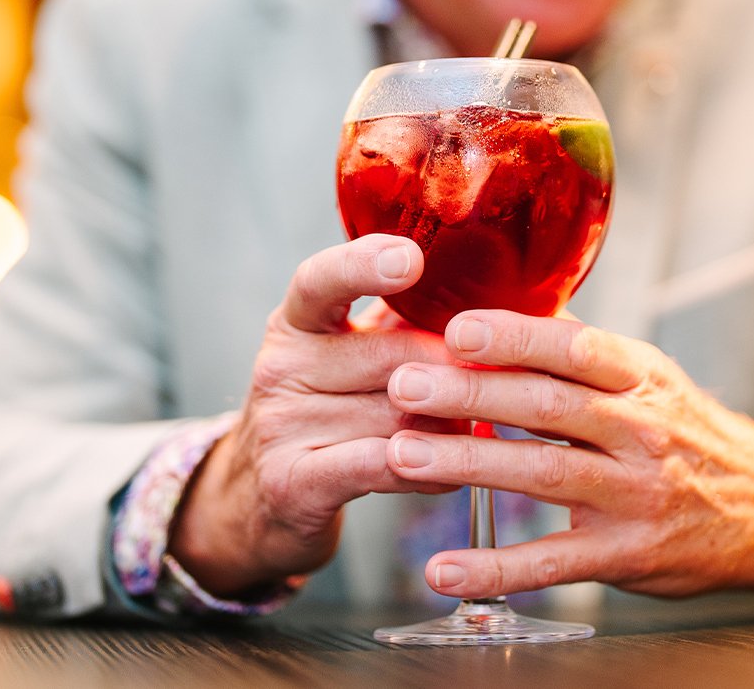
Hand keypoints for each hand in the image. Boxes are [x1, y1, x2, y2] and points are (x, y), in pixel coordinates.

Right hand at [168, 235, 461, 595]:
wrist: (262, 495)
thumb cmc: (326, 411)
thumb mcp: (346, 352)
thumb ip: (397, 319)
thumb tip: (480, 287)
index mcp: (296, 323)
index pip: (321, 281)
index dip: (364, 265)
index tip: (410, 258)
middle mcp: (281, 367)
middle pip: (390, 357)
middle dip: (452, 369)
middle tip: (491, 378)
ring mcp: (281, 425)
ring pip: (398, 416)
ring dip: (450, 426)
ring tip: (472, 430)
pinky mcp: (293, 482)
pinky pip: (383, 465)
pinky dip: (430, 467)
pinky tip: (451, 471)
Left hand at [383, 310, 753, 599]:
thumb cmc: (686, 434)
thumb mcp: (649, 379)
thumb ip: (578, 352)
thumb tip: (498, 307)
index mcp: (641, 377)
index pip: (576, 348)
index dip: (516, 338)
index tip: (456, 330)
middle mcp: (641, 431)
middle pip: (548, 406)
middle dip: (470, 394)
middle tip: (404, 385)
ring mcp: (634, 494)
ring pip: (544, 474)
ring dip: (468, 464)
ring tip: (402, 456)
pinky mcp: (625, 554)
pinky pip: (552, 562)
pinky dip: (495, 568)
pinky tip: (442, 570)